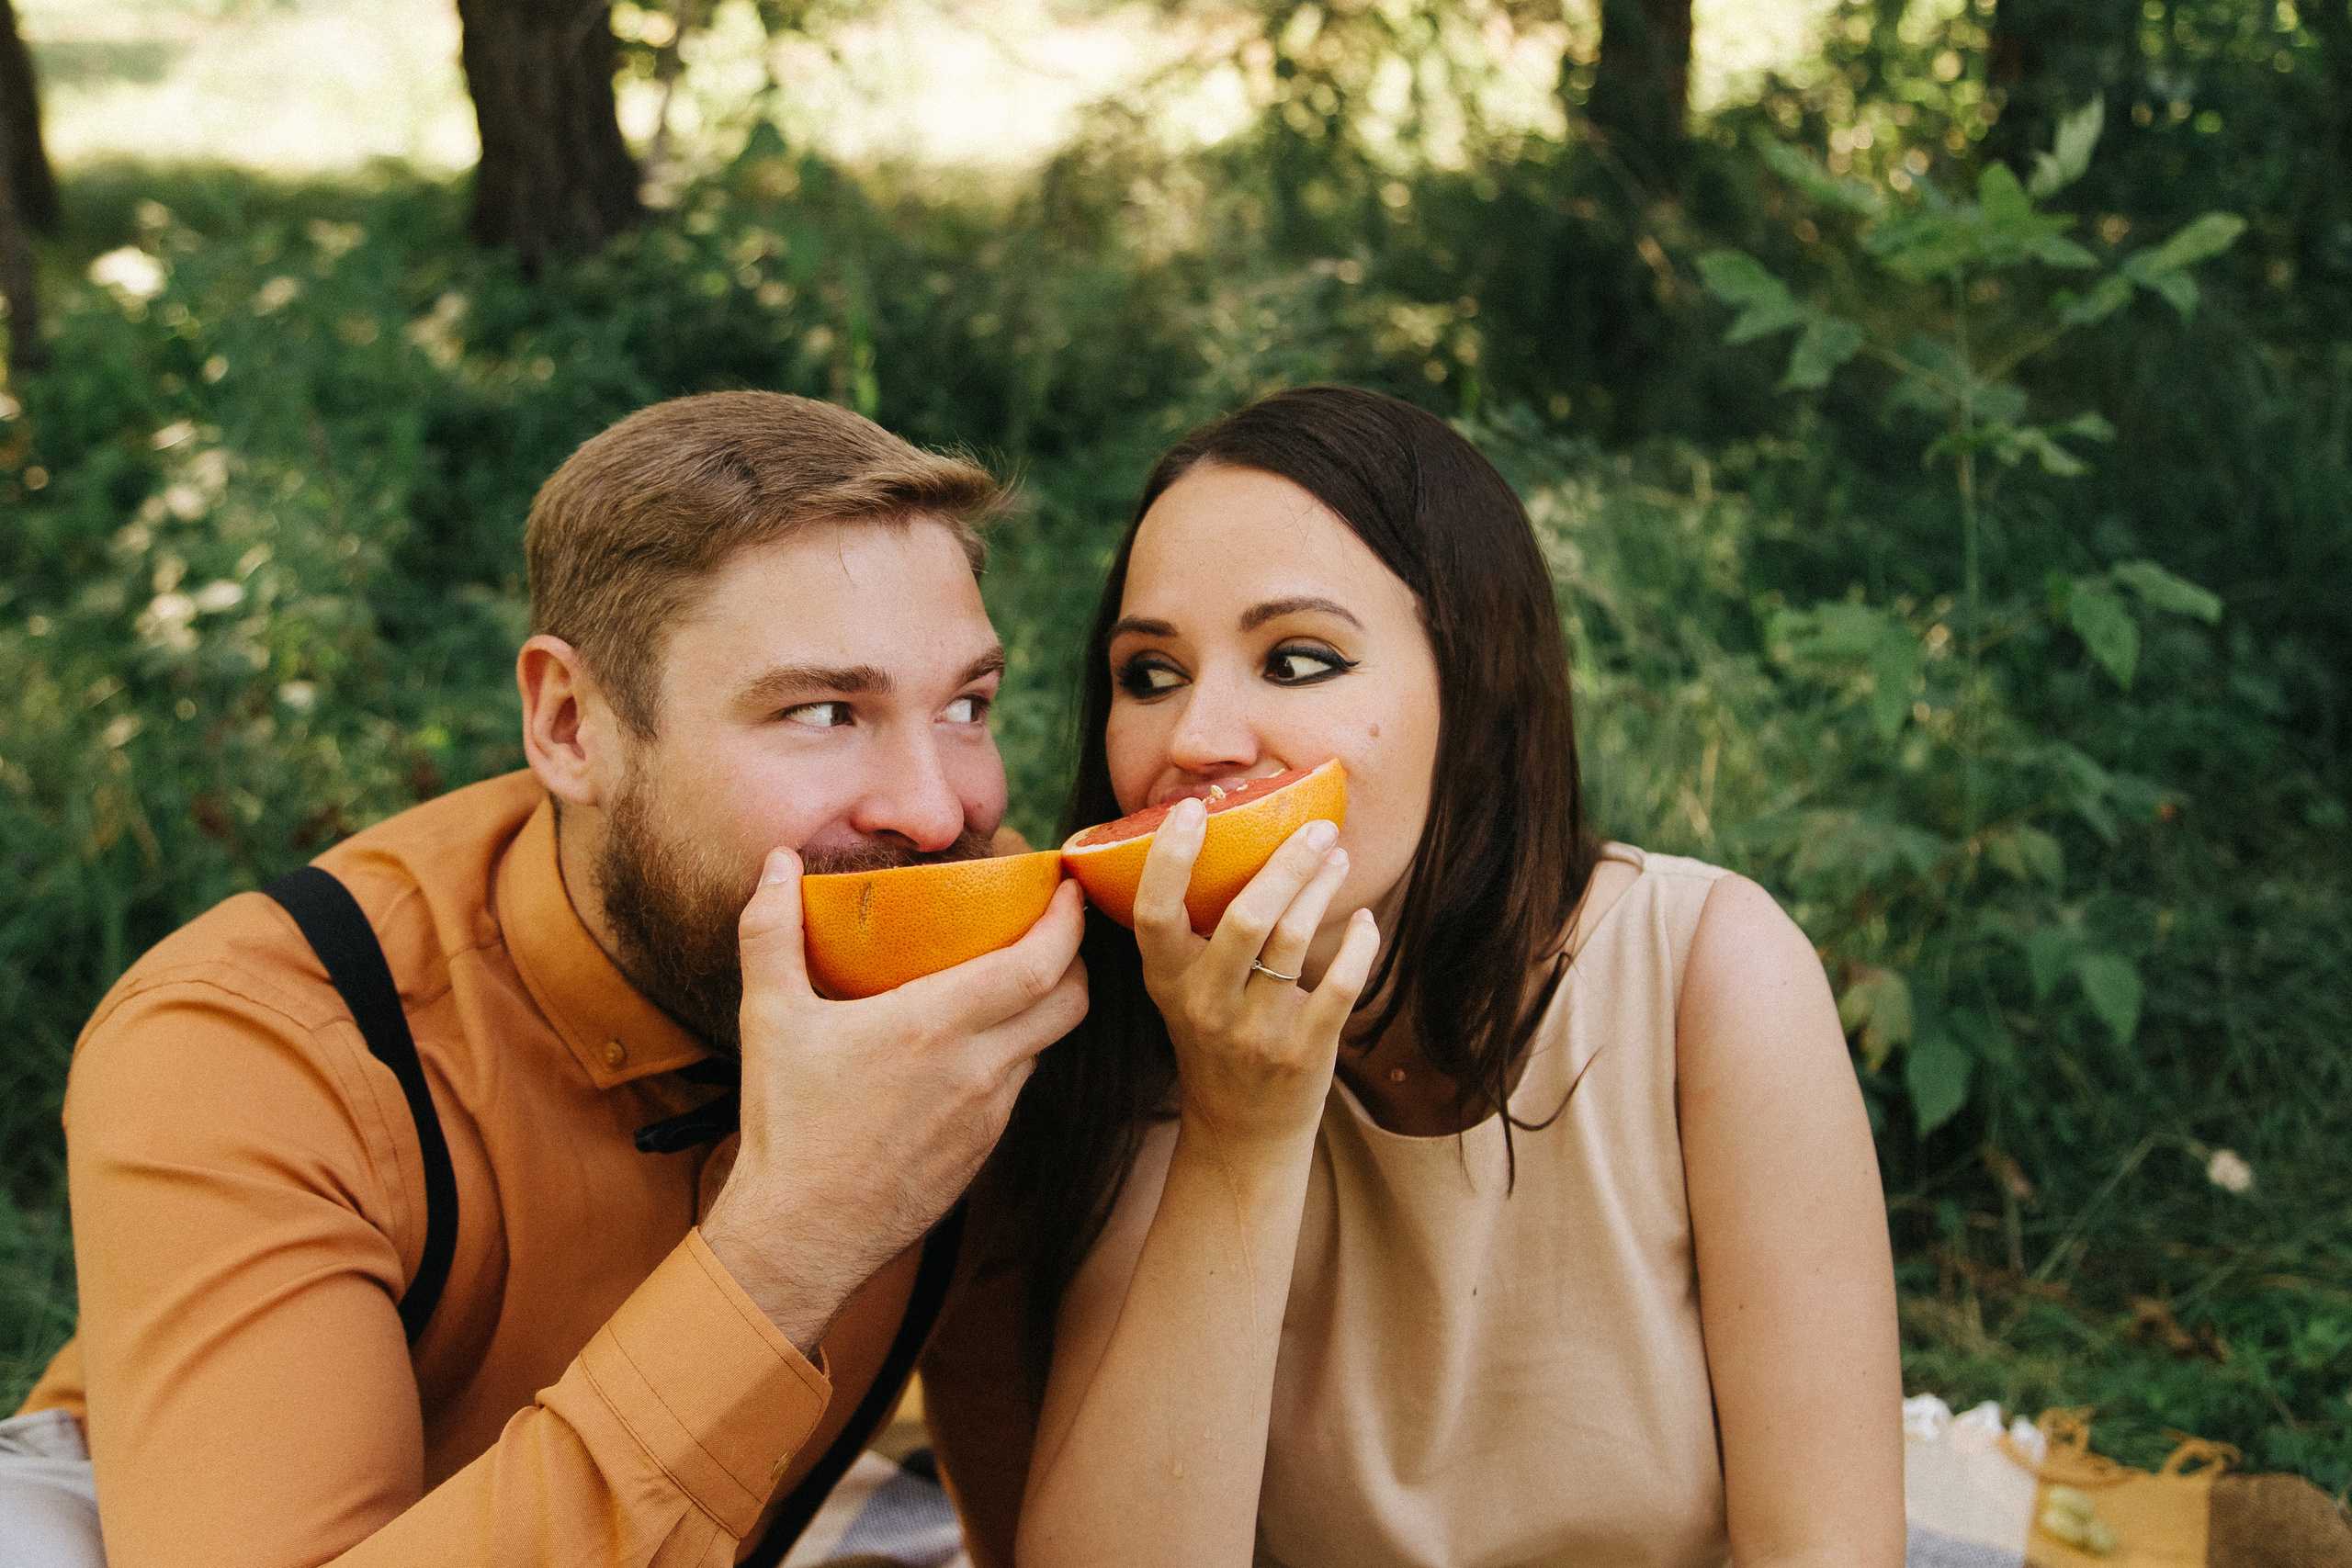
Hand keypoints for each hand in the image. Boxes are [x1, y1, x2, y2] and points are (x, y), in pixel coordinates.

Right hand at [700, 851, 1088, 1354]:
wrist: (802, 1237)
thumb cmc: (787, 1126)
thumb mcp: (768, 1018)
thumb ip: (770, 931)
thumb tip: (776, 863)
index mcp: (936, 1025)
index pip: (1041, 962)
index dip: (1069, 920)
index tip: (1068, 888)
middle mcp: (979, 1068)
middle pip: (1070, 1001)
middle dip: (1075, 957)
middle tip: (1053, 928)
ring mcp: (988, 1115)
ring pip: (1046, 1045)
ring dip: (1043, 1007)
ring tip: (1014, 979)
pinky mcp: (983, 1151)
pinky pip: (1017, 1087)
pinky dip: (1013, 1054)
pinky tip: (976, 1044)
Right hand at [1134, 800, 1380, 1154]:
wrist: (1240, 1130)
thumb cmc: (1213, 1035)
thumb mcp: (1181, 987)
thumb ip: (1191, 929)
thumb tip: (1220, 831)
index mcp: (1166, 979)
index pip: (1153, 913)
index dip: (1169, 858)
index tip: (1194, 809)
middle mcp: (1204, 1004)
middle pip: (1245, 917)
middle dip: (1288, 863)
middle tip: (1318, 829)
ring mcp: (1254, 1031)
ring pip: (1295, 940)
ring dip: (1323, 890)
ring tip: (1338, 860)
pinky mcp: (1304, 1052)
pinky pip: (1341, 984)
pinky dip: (1359, 945)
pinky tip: (1364, 922)